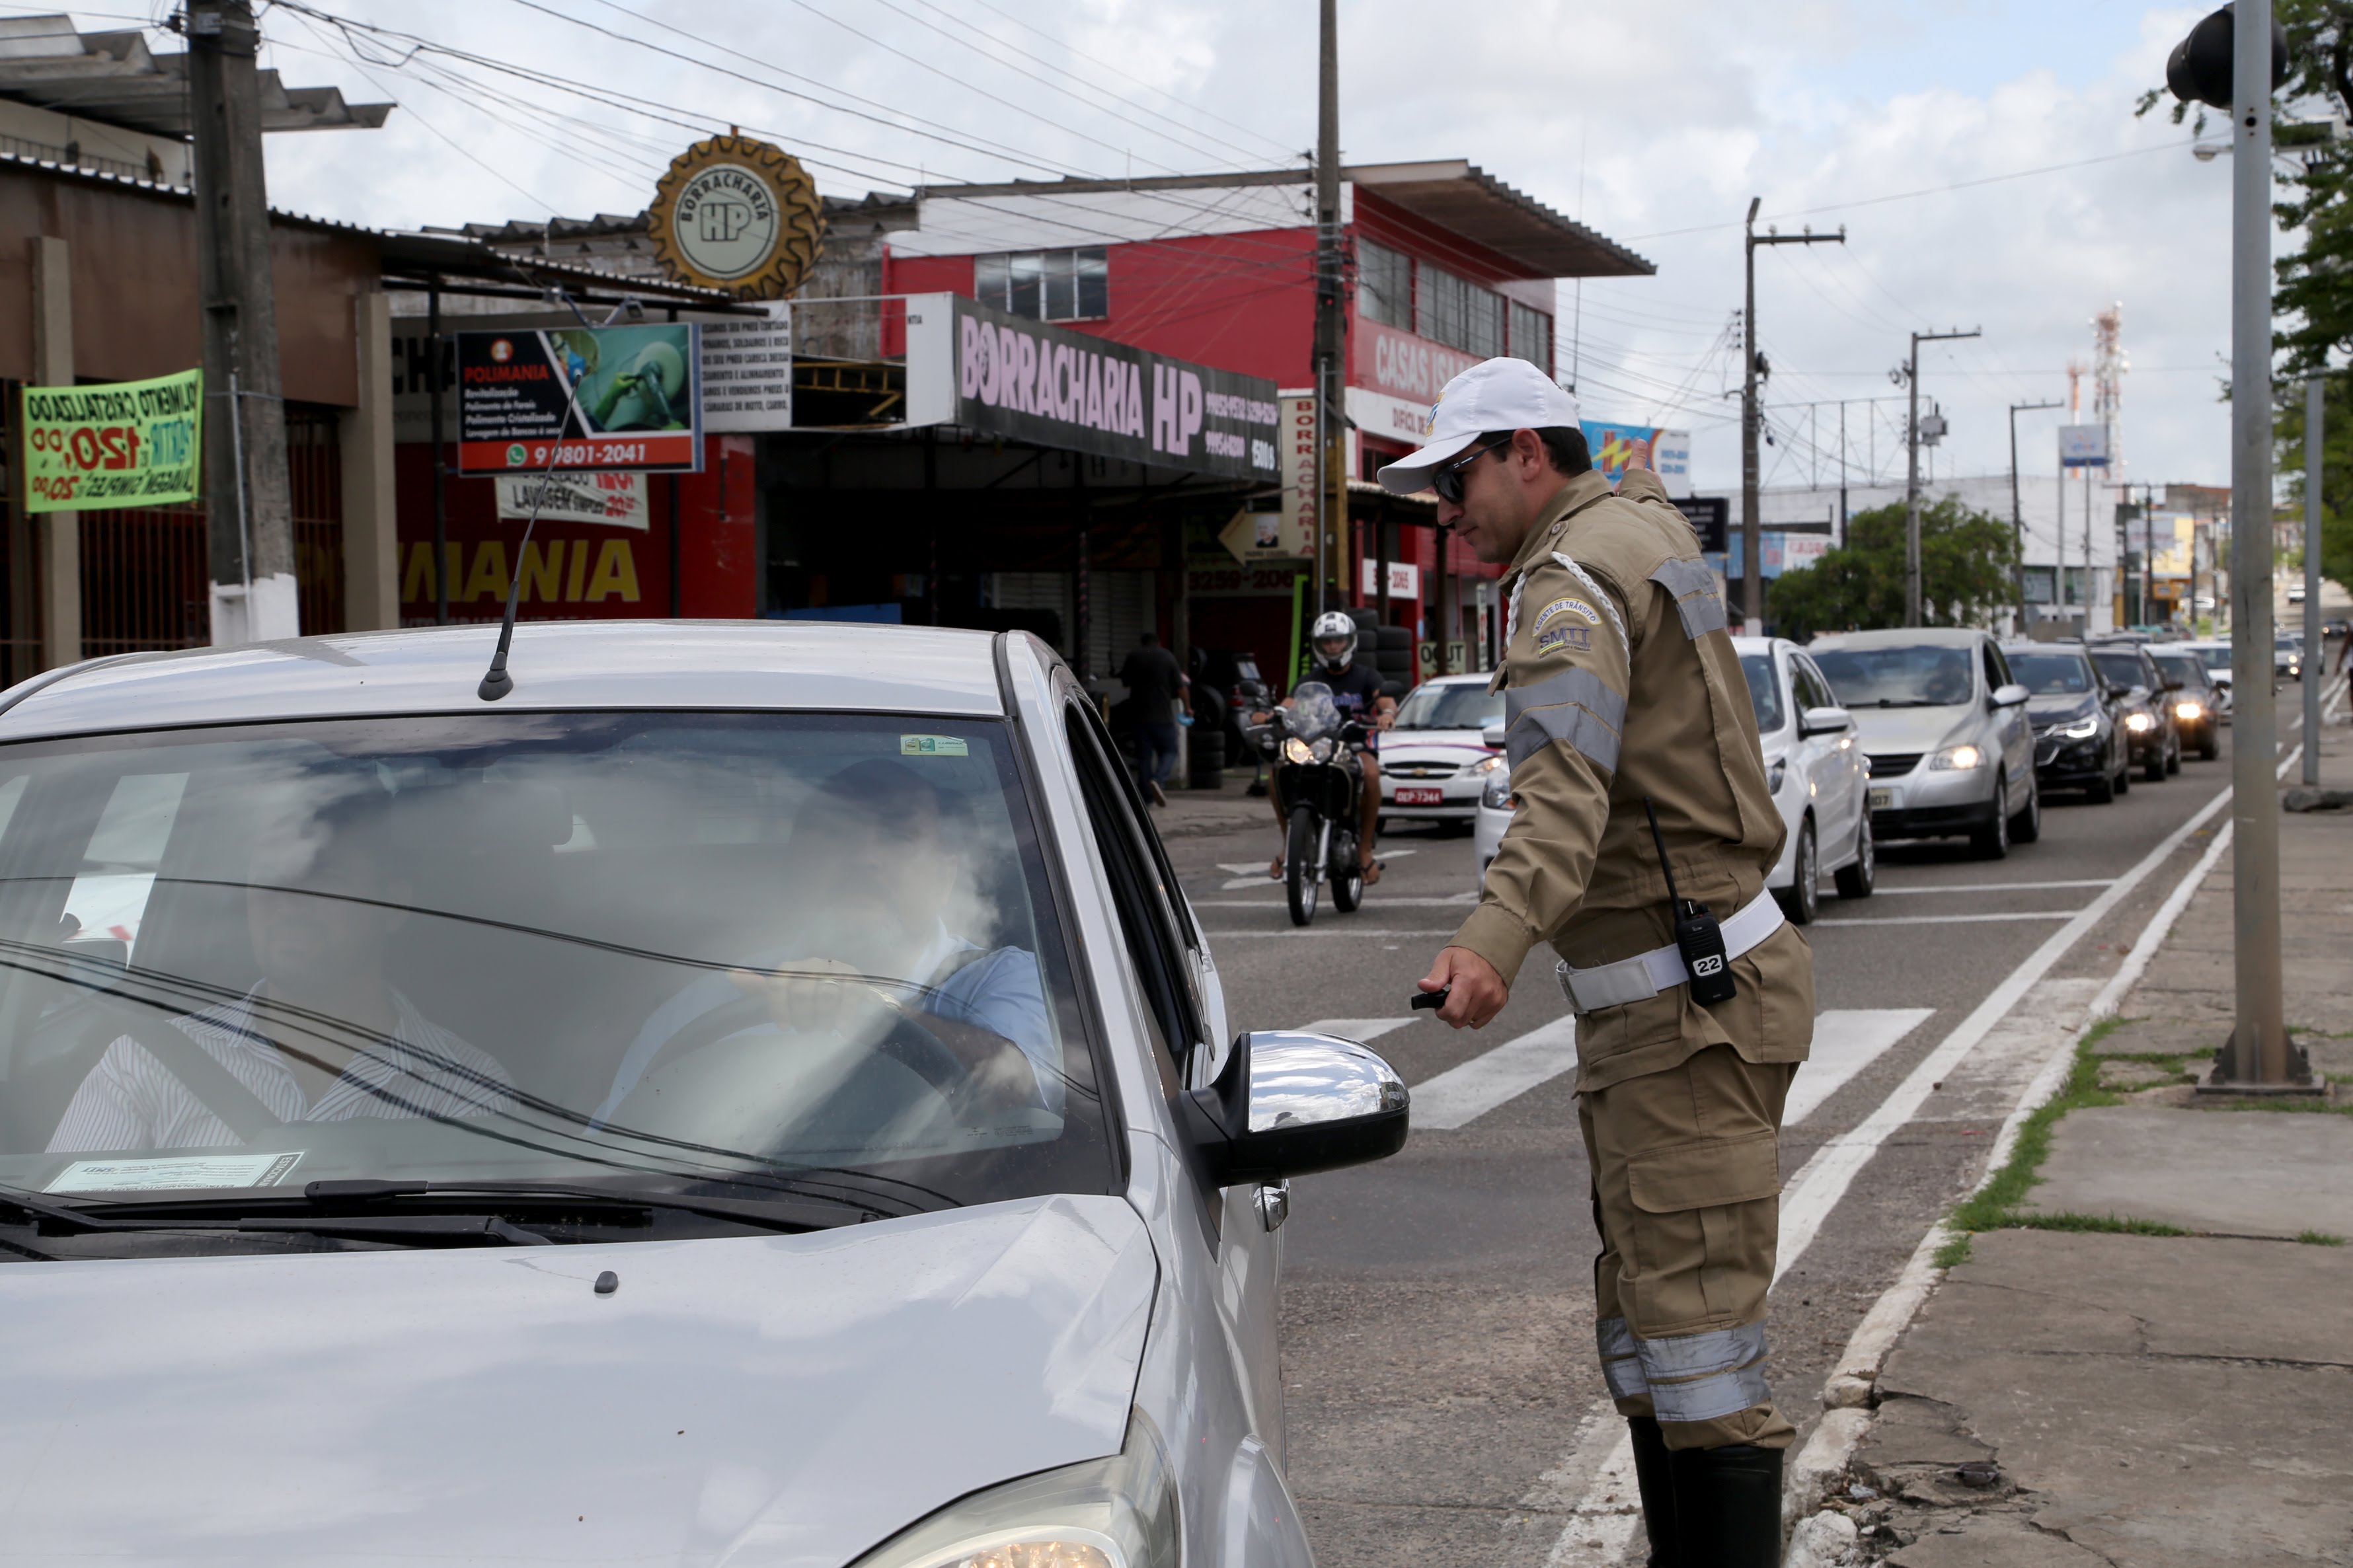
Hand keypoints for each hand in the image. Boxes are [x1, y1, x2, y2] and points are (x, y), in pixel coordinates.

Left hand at [729, 957, 898, 1037]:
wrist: (842, 991)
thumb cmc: (806, 996)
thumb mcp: (781, 994)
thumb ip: (757, 987)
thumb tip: (730, 975)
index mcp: (791, 968)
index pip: (778, 984)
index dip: (779, 1008)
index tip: (783, 1027)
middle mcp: (812, 964)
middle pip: (801, 992)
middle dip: (802, 1017)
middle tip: (804, 1030)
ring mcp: (835, 969)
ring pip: (825, 994)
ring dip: (822, 1018)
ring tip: (821, 1029)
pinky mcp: (855, 978)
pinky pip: (850, 995)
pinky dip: (844, 1014)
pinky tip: (840, 1030)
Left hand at [1418, 946, 1507, 1029]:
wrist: (1492, 948)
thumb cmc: (1466, 954)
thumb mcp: (1446, 959)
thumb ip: (1435, 976)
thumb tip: (1423, 986)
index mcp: (1469, 981)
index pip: (1453, 1012)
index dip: (1441, 1013)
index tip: (1439, 1006)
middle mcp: (1484, 992)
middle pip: (1460, 1021)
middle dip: (1450, 1015)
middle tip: (1448, 1000)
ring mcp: (1494, 999)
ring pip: (1469, 1022)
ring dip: (1462, 1014)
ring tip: (1461, 997)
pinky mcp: (1500, 1003)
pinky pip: (1480, 1021)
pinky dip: (1473, 1015)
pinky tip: (1471, 1001)